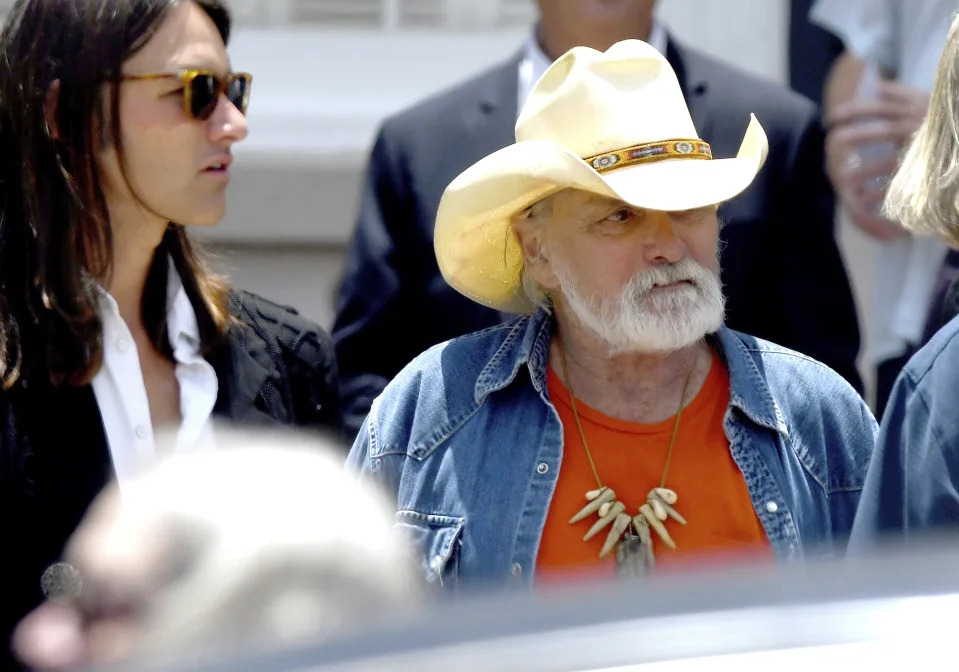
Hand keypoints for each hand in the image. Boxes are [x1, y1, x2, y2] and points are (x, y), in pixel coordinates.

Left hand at [824, 79, 929, 239]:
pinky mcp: (931, 172)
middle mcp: (926, 128)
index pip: (886, 106)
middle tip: (834, 139)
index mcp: (924, 109)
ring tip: (843, 177)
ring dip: (867, 169)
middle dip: (859, 134)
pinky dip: (882, 192)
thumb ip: (905, 95)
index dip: (858, 109)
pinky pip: (903, 185)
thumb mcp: (930, 102)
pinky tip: (863, 199)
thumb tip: (878, 86)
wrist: (956, 147)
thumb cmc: (942, 124)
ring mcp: (928, 151)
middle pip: (888, 130)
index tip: (833, 115)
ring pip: (894, 160)